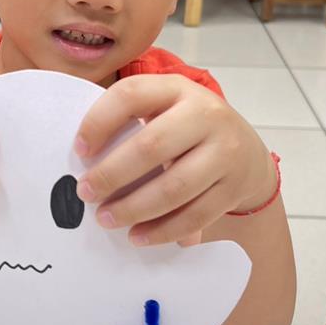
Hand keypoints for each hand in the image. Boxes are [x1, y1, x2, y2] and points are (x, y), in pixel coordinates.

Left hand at [74, 75, 276, 246]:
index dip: (99, 121)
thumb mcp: (164, 107)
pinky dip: (163, 230)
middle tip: (86, 193)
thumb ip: (130, 121)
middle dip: (112, 174)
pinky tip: (138, 236)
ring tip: (107, 219)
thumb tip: (84, 158)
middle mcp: (206, 114)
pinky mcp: (233, 188)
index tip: (79, 150)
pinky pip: (195, 216)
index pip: (131, 95)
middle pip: (152, 146)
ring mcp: (225, 152)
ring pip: (174, 187)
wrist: (246, 149)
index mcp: (178, 88)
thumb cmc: (188, 128)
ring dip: (134, 208)